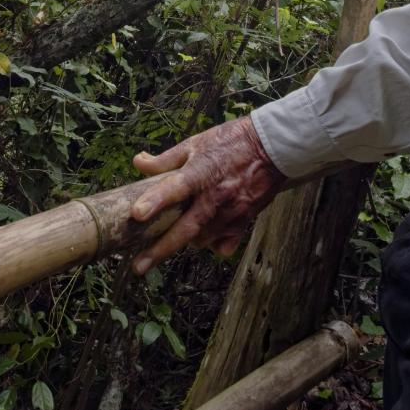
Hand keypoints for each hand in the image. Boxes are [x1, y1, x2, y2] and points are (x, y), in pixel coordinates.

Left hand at [128, 117, 285, 273]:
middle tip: (139, 267)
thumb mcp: (196, 143)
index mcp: (200, 173)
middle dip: (160, 251)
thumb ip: (166, 159)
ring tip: (173, 238)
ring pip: (202, 240)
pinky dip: (212, 245)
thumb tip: (138, 163)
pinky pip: (224, 245)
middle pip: (185, 230)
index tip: (137, 214)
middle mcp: (215, 197)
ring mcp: (231, 212)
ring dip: (186, 241)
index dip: (155, 201)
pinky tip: (205, 236)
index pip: (175, 188)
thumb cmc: (232, 142)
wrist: (273, 147)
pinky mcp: (244, 221)